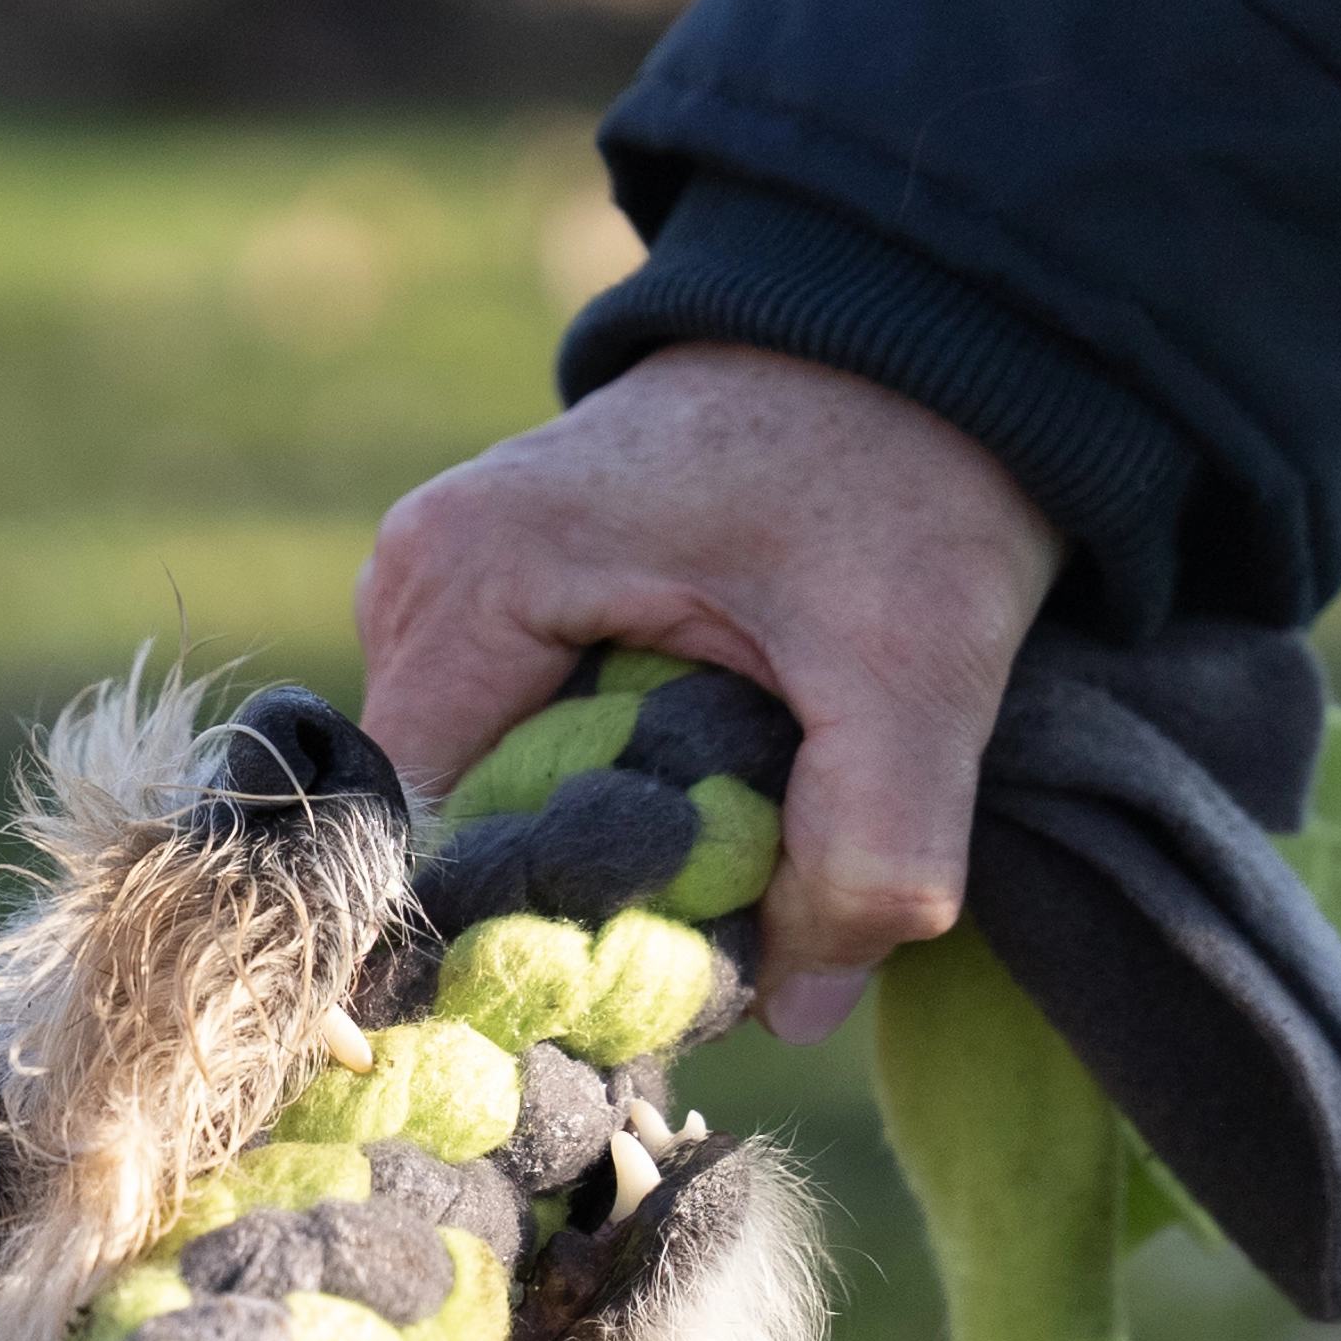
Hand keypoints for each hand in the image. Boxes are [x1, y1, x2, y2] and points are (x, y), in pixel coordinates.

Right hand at [354, 344, 1061, 1042]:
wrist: (924, 330)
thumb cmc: (906, 473)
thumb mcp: (916, 667)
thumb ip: (869, 851)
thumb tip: (793, 1010)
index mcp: (471, 576)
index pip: (424, 834)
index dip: (513, 940)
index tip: (619, 1009)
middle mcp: (416, 577)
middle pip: (449, 826)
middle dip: (565, 907)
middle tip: (700, 955)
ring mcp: (443, 585)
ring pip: (482, 798)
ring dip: (589, 857)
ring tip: (717, 867)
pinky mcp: (491, 599)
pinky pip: (511, 748)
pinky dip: (596, 801)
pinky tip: (694, 807)